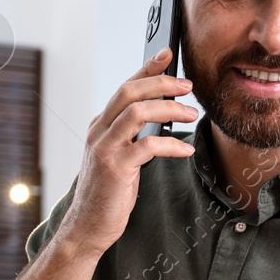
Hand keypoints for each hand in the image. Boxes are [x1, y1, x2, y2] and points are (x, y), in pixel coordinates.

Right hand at [57, 49, 196, 256]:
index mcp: (100, 126)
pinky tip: (185, 149)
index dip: (147, 68)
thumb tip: (161, 116)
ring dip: (168, 109)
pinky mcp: (115, 168)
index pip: (125, 87)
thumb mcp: (119, 156)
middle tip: (187, 87)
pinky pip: (147, 146)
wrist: (88, 225)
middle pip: (129, 92)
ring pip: (136, 113)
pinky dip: (171, 144)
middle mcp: (99, 132)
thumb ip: (133, 136)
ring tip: (191, 115)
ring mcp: (105, 149)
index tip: (167, 53)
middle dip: (161, 83)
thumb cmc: (108, 193)